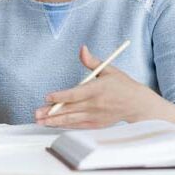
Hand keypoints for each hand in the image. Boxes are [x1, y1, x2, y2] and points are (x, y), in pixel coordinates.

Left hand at [34, 45, 163, 128]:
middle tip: (36, 113)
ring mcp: (95, 116)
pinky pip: (78, 125)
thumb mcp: (108, 69)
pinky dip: (65, 125)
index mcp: (97, 89)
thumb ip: (92, 61)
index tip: (47, 97)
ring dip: (54, 121)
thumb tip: (82, 49)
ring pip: (71, 119)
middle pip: (70, 108)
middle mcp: (95, 104)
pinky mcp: (96, 123)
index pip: (75, 94)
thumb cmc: (122, 85)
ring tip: (40, 121)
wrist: (137, 104)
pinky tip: (54, 124)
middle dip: (51, 112)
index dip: (60, 96)